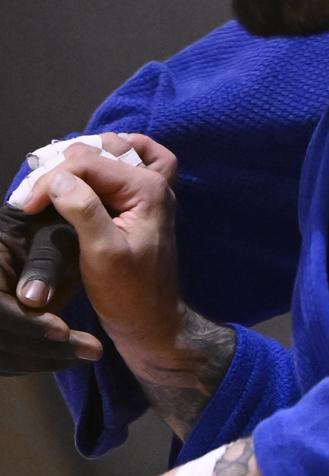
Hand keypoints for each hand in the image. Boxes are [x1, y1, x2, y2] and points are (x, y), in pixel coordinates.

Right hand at [11, 133, 183, 356]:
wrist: (152, 324)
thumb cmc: (129, 295)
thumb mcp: (103, 253)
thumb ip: (83, 209)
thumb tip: (57, 179)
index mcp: (147, 189)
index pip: (88, 161)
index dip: (51, 179)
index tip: (27, 206)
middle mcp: (153, 182)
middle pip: (98, 151)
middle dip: (61, 167)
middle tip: (36, 194)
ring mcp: (148, 193)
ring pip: (112, 151)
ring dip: (80, 158)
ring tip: (52, 178)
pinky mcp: (139, 205)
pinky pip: (123, 166)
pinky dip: (103, 162)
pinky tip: (84, 172)